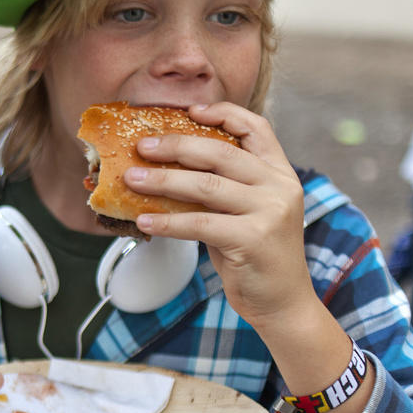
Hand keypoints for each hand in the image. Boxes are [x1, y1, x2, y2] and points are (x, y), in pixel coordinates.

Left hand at [123, 102, 314, 326]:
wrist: (282, 302)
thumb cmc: (253, 255)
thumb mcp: (243, 213)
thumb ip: (220, 189)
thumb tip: (163, 170)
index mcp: (280, 173)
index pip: (256, 128)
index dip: (223, 113)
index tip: (189, 109)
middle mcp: (280, 186)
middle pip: (221, 153)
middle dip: (176, 145)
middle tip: (141, 146)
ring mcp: (270, 212)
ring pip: (206, 186)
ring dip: (163, 180)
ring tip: (131, 178)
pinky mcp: (253, 239)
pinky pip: (199, 223)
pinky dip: (167, 221)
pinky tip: (143, 219)